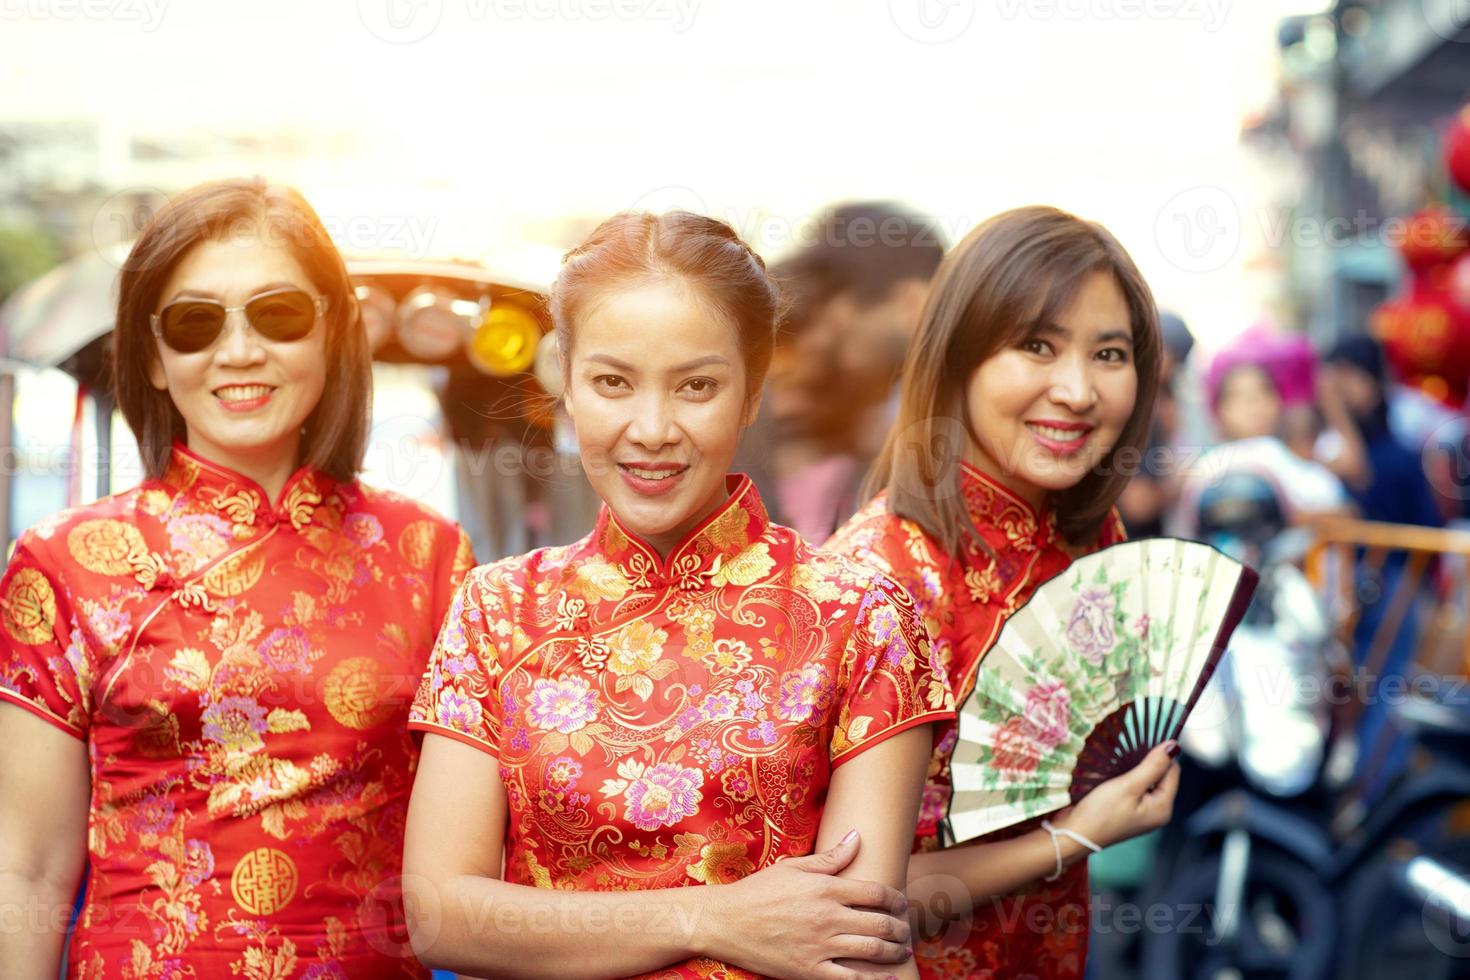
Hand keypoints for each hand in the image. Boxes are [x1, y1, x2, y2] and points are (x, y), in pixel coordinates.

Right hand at [703, 830, 913, 979]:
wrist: (725, 922)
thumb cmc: (758, 891)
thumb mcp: (793, 867)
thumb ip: (830, 857)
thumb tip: (858, 836)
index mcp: (826, 888)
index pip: (876, 892)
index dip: (896, 898)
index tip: (902, 903)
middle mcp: (828, 917)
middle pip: (880, 923)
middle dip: (900, 927)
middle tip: (906, 929)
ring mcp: (820, 946)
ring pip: (872, 950)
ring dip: (894, 951)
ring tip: (902, 951)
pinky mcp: (810, 971)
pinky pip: (851, 979)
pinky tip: (888, 978)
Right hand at [1058, 741, 1180, 848]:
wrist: (1073, 835)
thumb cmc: (1101, 812)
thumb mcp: (1128, 786)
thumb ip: (1152, 766)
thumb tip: (1174, 747)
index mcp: (1163, 807)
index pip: (1172, 771)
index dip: (1159, 755)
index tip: (1138, 744)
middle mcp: (1157, 811)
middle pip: (1160, 776)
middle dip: (1145, 763)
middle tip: (1124, 759)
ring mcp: (1142, 813)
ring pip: (1145, 780)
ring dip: (1132, 770)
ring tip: (1116, 769)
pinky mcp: (1128, 811)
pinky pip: (1134, 788)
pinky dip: (1124, 779)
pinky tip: (1111, 778)